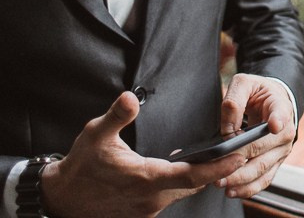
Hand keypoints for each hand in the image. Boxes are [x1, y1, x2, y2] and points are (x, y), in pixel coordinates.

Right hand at [40, 91, 244, 217]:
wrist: (62, 198)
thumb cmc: (80, 165)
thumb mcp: (95, 134)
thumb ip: (117, 115)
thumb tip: (131, 98)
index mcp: (146, 178)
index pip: (192, 175)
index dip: (218, 166)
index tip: (237, 155)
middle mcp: (152, 198)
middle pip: (196, 185)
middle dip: (219, 170)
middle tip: (240, 151)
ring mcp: (149, 207)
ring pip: (185, 192)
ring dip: (203, 177)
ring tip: (221, 157)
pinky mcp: (144, 211)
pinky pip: (173, 196)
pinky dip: (186, 183)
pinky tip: (189, 168)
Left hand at [216, 74, 296, 198]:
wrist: (274, 101)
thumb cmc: (259, 92)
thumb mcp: (245, 83)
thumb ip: (234, 100)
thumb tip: (227, 128)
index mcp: (280, 108)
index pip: (281, 114)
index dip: (278, 120)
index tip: (274, 125)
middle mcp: (285, 132)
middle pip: (262, 149)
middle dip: (240, 159)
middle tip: (220, 166)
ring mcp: (281, 151)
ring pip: (262, 169)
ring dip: (241, 178)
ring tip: (221, 182)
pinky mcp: (275, 163)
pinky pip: (263, 180)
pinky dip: (248, 188)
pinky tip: (232, 191)